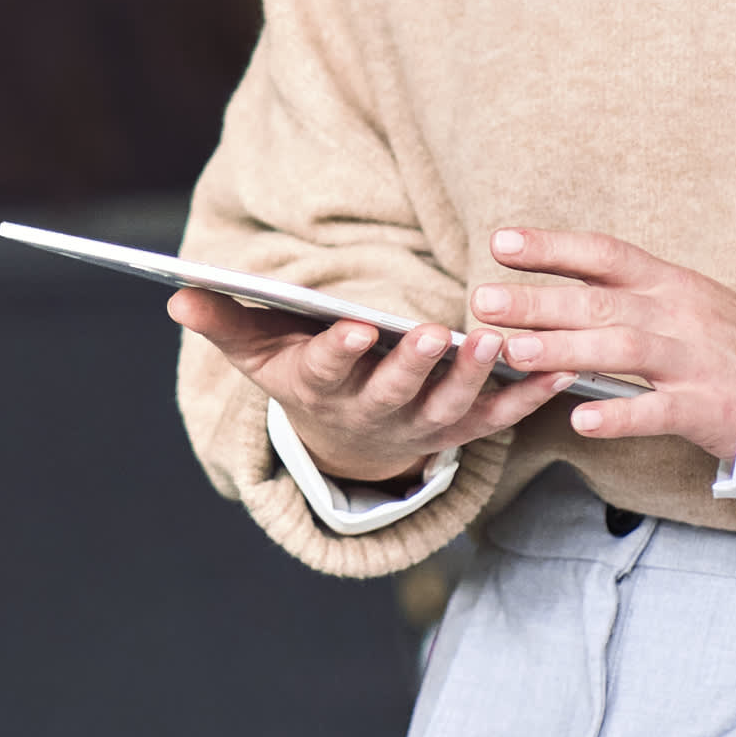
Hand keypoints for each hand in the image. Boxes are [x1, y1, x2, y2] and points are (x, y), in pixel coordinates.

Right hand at [170, 290, 568, 488]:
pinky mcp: (466, 429)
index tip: (353, 325)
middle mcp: (377, 415)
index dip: (340, 350)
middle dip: (415, 365)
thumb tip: (176, 293)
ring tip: (496, 340)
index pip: (328, 371)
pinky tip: (559, 371)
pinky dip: (531, 399)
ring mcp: (425, 426)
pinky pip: (501, 419)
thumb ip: (224, 321)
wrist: (351, 442)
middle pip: (397, 393)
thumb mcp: (260, 353)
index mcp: (325, 390)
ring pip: (452, 407)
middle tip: (435, 333)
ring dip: (476, 376)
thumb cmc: (304, 376)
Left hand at [468, 228, 735, 469]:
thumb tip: (548, 294)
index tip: (501, 242)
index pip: (605, 255)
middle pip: (601, 302)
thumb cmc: (725, 344)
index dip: (554, 247)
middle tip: (484, 301)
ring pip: (624, 349)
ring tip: (517, 352)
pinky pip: (659, 411)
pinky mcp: (707, 406)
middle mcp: (679, 314)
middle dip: (539, 300)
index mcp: (669, 284)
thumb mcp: (682, 304)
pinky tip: (581, 420)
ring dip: (567, 349)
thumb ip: (624, 298)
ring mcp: (694, 360)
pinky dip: (620, 416)